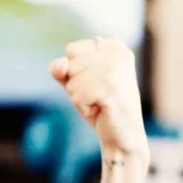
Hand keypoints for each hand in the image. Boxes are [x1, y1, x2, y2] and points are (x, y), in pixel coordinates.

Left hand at [49, 38, 147, 157]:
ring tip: (101, 103)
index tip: (97, 83)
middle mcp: (119, 53)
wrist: (123, 136)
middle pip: (70, 65)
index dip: (75, 71)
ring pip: (72, 81)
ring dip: (80, 98)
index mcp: (114, 45)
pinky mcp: (112, 88)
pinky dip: (84, 107)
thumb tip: (59, 65)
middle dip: (77, 85)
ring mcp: (116, 69)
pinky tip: (102, 110)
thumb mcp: (76, 81)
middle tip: (99, 96)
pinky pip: (76, 96)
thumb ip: (61, 68)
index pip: (71, 50)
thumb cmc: (100, 106)